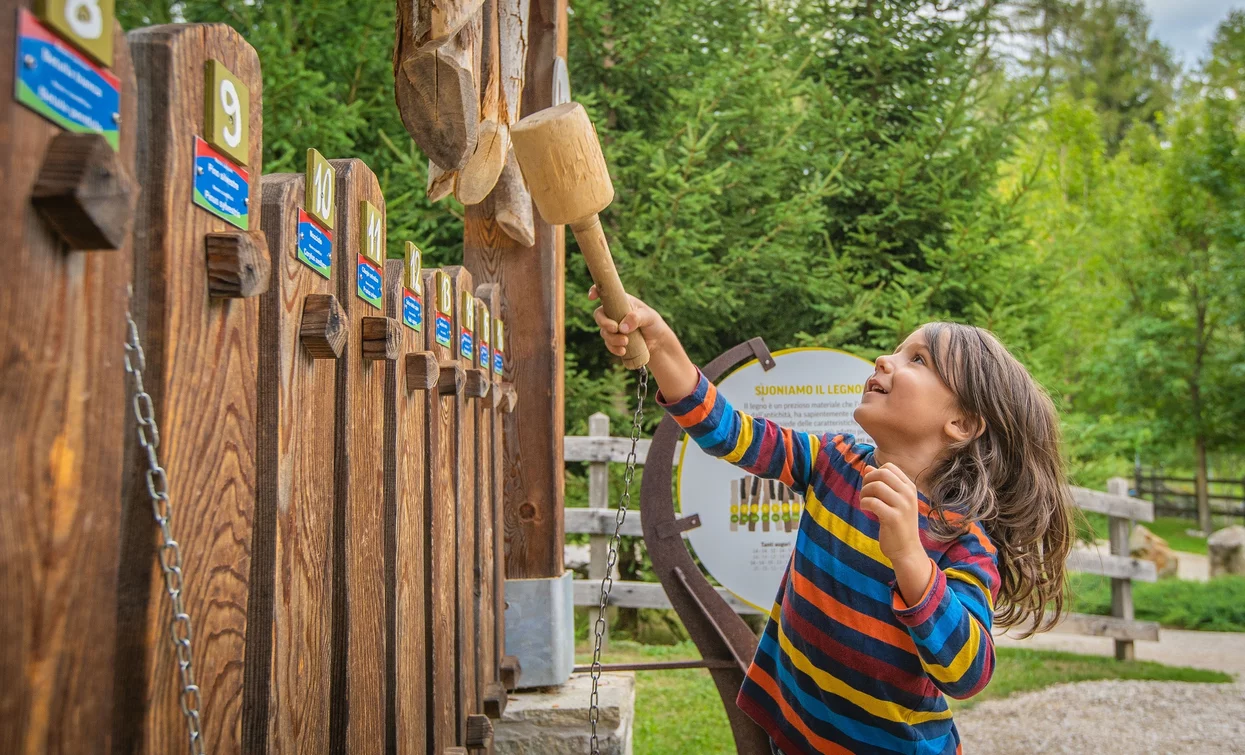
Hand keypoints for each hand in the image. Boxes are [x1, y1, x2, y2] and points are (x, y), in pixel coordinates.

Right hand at [590, 286, 669, 357]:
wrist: (657, 343)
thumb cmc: (653, 323)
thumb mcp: (648, 317)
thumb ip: (636, 318)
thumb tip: (622, 327)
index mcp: (621, 301)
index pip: (604, 293)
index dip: (595, 291)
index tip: (592, 297)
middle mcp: (614, 313)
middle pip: (599, 315)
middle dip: (604, 323)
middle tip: (615, 329)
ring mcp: (613, 327)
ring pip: (604, 332)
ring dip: (612, 338)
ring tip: (626, 342)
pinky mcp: (614, 340)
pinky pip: (608, 344)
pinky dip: (614, 348)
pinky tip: (623, 351)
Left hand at [860, 464, 931, 603]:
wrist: (907, 550)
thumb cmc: (898, 524)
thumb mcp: (892, 501)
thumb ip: (882, 484)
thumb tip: (867, 467)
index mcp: (910, 487)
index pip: (889, 467)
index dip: (874, 473)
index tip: (871, 486)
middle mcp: (908, 494)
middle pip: (881, 473)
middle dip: (867, 481)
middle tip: (864, 494)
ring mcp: (903, 506)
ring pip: (876, 486)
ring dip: (864, 493)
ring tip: (864, 503)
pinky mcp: (894, 518)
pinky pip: (873, 502)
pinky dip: (864, 503)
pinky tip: (865, 509)